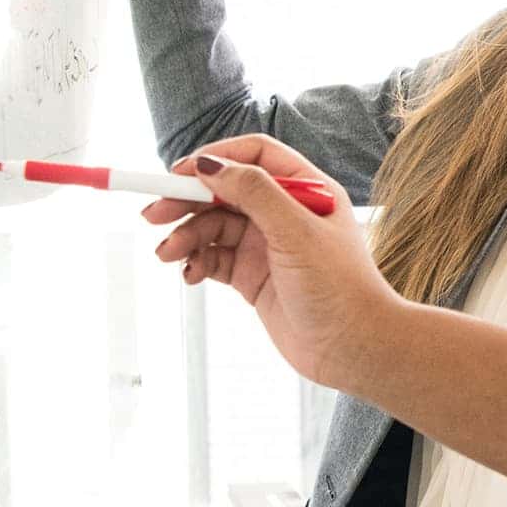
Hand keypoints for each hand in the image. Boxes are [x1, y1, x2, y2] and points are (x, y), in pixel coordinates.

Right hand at [145, 134, 396, 390]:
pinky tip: (189, 273)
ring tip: (167, 255)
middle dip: (187, 200)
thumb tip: (210, 164)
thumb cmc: (340, 287)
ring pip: (214, 227)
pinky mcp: (254, 277)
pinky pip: (214, 258)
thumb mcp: (296, 231)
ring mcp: (268, 245)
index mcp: (307, 190)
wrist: (353, 349)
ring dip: (186, 236)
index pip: (254, 156)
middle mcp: (286, 213)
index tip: (180, 173)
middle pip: (225, 191)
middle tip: (153, 214)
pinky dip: (196, 261)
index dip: (216, 159)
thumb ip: (254, 193)